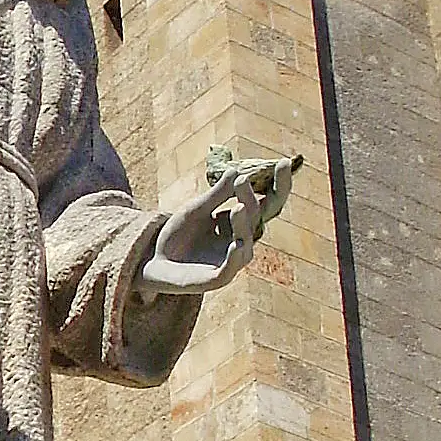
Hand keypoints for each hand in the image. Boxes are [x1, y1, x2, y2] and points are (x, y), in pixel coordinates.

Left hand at [136, 159, 294, 295]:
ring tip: (239, 207)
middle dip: (268, 197)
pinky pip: (230, 268)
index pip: (265, 202)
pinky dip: (235, 256)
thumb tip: (237, 170)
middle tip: (267, 177)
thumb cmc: (180, 235)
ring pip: (245, 240)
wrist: (155, 262)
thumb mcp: (196, 209)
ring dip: (243, 224)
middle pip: (260, 217)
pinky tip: (236, 244)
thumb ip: (216, 194)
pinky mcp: (217, 278)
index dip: (278, 184)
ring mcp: (232, 260)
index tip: (284, 162)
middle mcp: (242, 240)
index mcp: (240, 222)